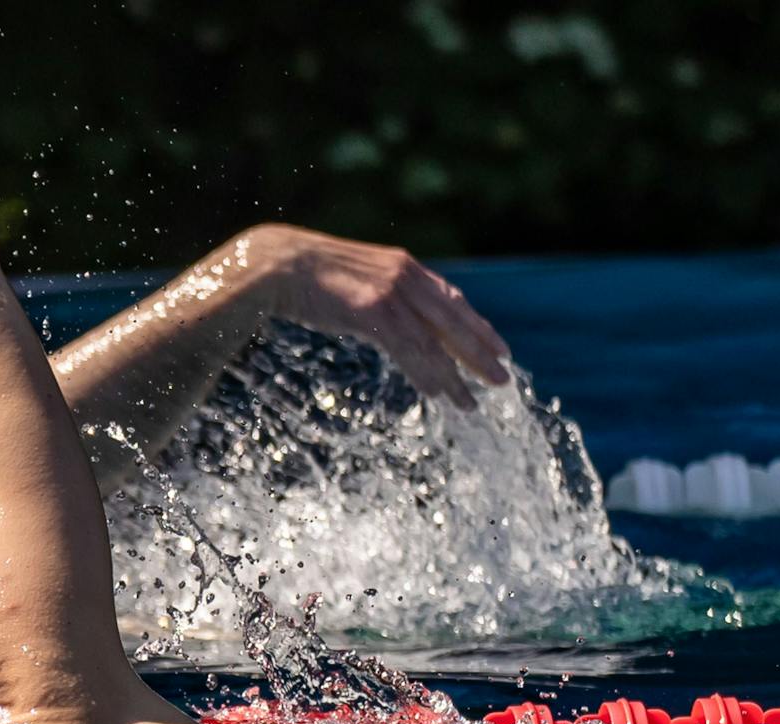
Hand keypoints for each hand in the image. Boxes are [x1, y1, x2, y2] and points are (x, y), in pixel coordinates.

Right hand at [253, 224, 509, 405]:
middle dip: (481, 352)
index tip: (498, 347)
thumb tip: (388, 319)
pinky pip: (408, 349)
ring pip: (434, 341)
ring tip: (471, 402)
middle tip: (503, 379)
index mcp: (403, 266)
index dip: (476, 326)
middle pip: (454, 321)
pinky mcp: (372, 311)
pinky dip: (425, 373)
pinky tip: (437, 392)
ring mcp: (390, 292)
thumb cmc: (307, 277)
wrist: (276, 265)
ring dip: (455, 375)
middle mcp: (405, 276)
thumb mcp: (355, 279)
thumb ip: (380, 294)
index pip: (452, 300)